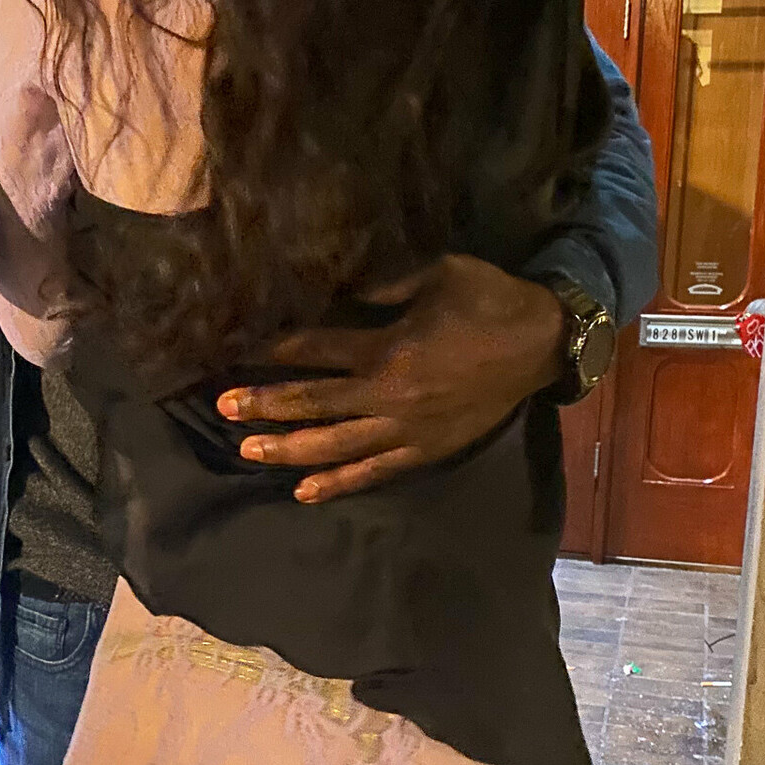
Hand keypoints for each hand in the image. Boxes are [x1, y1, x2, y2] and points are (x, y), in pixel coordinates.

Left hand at [217, 255, 566, 502]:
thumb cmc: (489, 300)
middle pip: (314, 403)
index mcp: (388, 348)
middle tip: (222, 407)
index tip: (238, 350)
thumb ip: (384, 282)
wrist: (542, 344)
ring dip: (287, 449)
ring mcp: (405, 430)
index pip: (316, 350)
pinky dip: (337, 483)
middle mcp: (388, 396)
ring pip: (334, 446)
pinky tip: (303, 491)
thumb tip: (339, 286)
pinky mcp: (423, 451)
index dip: (274, 350)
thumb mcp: (437, 273)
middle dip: (265, 405)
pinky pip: (373, 472)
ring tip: (246, 450)